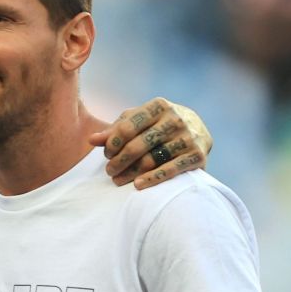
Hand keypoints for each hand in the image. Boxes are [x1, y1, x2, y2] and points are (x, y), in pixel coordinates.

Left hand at [91, 98, 209, 187]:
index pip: (126, 128)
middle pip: (137, 145)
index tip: (106, 155)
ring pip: (151, 159)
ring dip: (130, 172)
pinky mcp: (198, 155)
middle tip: (109, 171)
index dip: (112, 144)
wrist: (199, 130)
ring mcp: (188, 137)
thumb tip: (91, 140)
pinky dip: (152, 179)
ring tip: (117, 179)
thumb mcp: (138, 121)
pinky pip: (170, 170)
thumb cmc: (158, 124)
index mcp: (159, 106)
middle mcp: (176, 119)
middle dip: (118, 161)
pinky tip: (137, 185)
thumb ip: (115, 129)